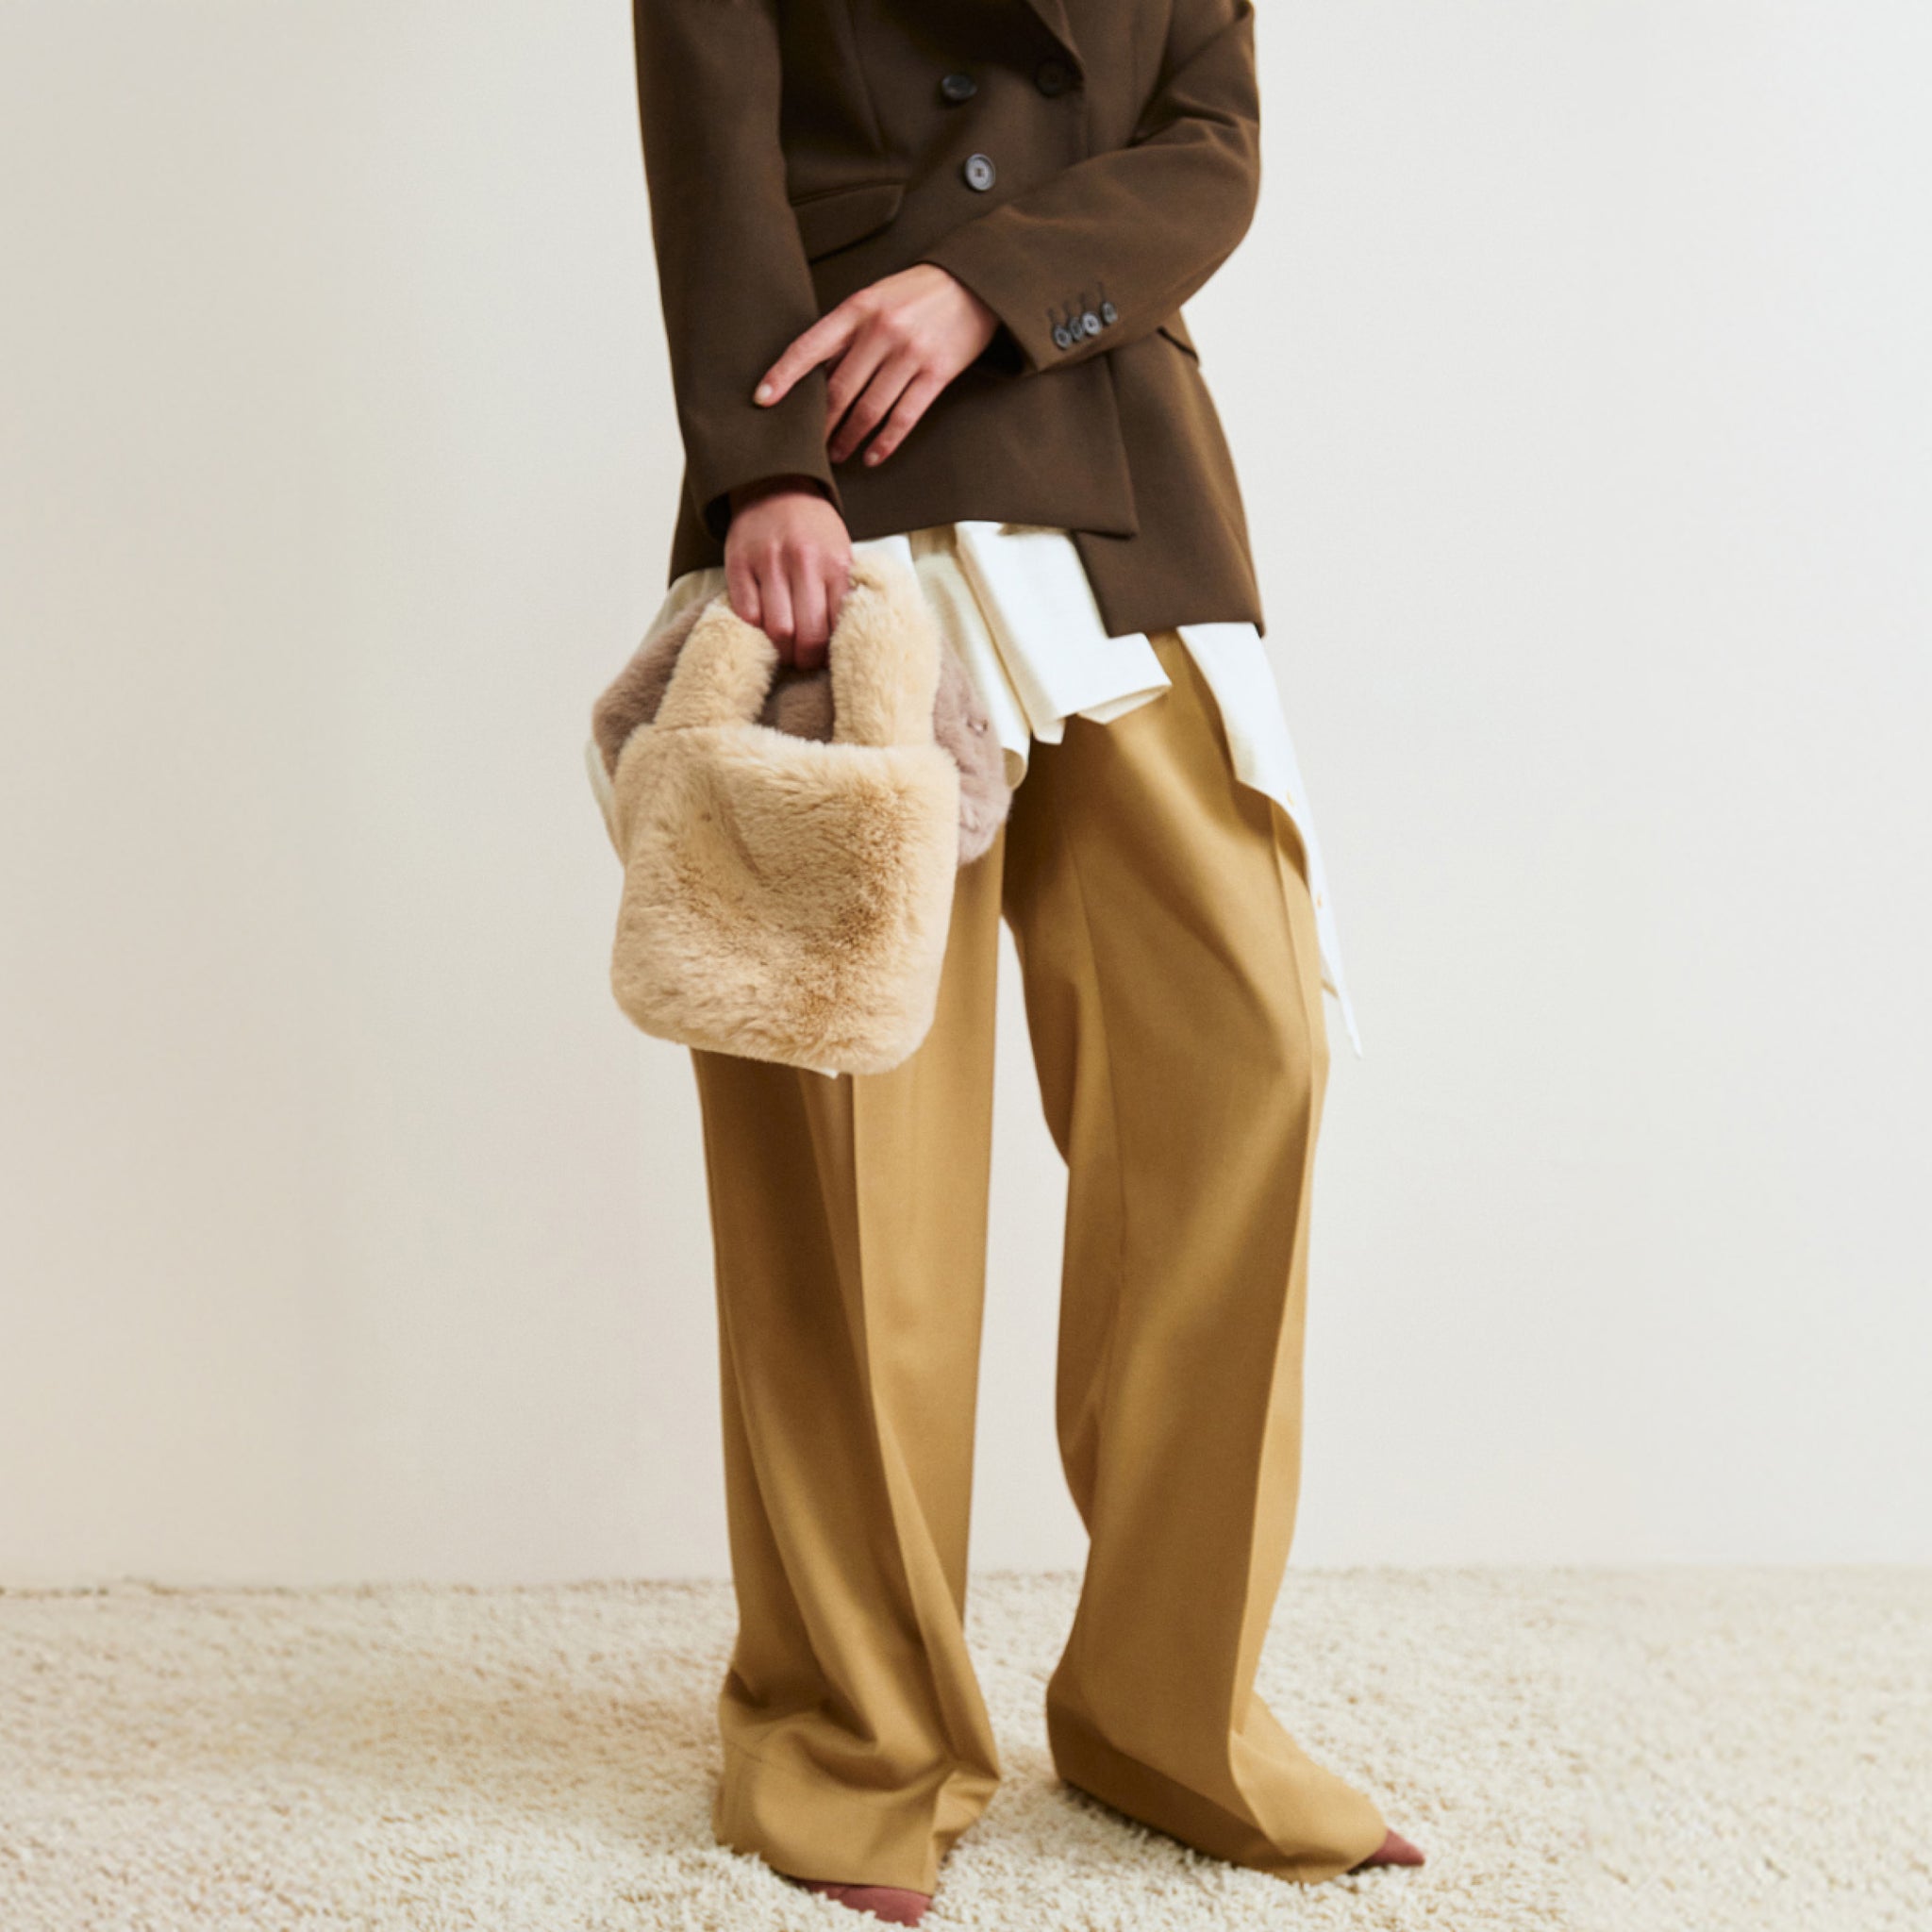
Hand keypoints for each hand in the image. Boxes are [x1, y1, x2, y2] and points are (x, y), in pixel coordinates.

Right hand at [723, 475, 851, 671]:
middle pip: (806, 636)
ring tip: (784, 649)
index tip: (826, 661)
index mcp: (835, 564)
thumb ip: (841, 594)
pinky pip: (746, 613)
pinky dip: (754, 630)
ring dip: (780, 650)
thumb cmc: (814, 529)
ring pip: (776, 630)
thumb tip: (842, 644)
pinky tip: (762, 628)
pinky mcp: (738, 564)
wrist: (777, 484)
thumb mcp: (840, 554)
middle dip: (805, 660)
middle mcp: (803, 563)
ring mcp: (768, 563)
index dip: (830, 656)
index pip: (835, 629)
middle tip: (803, 661)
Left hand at [754, 264, 999, 467]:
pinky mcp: (936, 374)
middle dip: (820, 423)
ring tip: (837, 453)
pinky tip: (871, 456)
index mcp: (858, 308)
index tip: (762, 400)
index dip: (783, 376)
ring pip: (868, 409)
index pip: (810, 347)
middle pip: (839, 390)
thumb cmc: (916, 294)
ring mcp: (910, 354)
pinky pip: (903, 418)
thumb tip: (815, 375)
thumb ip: (848, 331)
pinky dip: (884, 443)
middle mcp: (881, 331)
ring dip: (848, 438)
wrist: (974, 283)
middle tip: (807, 446)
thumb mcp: (876, 298)